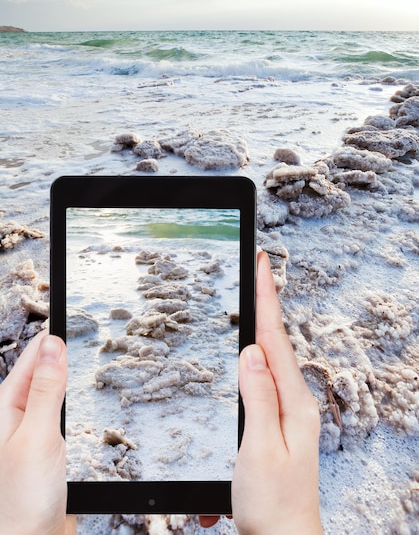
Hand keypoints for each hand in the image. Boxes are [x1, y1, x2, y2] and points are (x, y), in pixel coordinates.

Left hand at [0, 330, 75, 534]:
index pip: (32, 357)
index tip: (71, 312)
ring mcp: (32, 431)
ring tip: (79, 352)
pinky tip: (78, 394)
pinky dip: (71, 397)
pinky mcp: (47, 446)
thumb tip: (53, 344)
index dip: (51, 335)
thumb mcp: (38, 436)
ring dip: (65, 372)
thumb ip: (47, 389)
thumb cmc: (22, 499)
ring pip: (52, 390)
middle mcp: (17, 415)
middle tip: (79, 327)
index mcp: (6, 407)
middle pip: (41, 370)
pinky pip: (59, 412)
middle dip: (59, 350)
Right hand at [200, 252, 322, 532]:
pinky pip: (265, 379)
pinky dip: (257, 355)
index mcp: (293, 402)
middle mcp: (294, 402)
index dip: (267, 298)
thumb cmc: (272, 502)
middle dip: (266, 302)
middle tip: (259, 270)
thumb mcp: (260, 447)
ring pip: (270, 358)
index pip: (275, 339)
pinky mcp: (276, 423)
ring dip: (262, 325)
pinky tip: (252, 350)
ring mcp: (287, 412)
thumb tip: (251, 352)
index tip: (263, 264)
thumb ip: (257, 397)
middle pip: (275, 341)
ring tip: (256, 298)